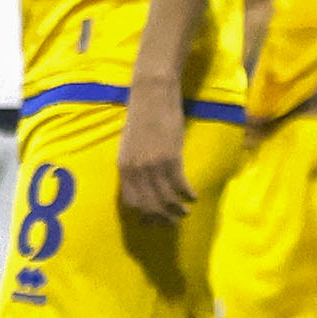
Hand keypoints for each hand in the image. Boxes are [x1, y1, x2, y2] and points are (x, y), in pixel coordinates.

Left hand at [118, 77, 195, 218]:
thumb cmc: (141, 118)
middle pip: (149, 205)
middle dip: (162, 217)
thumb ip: (133, 166)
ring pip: (166, 198)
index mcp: (123, 167)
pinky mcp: (171, 157)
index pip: (131, 201)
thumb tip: (141, 187)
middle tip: (173, 222)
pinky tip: (193, 196)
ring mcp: (153, 165)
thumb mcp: (129, 146)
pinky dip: (187, 194)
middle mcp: (135, 170)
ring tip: (185, 212)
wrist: (151, 96)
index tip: (154, 221)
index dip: (144, 215)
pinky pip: (180, 185)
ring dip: (177, 209)